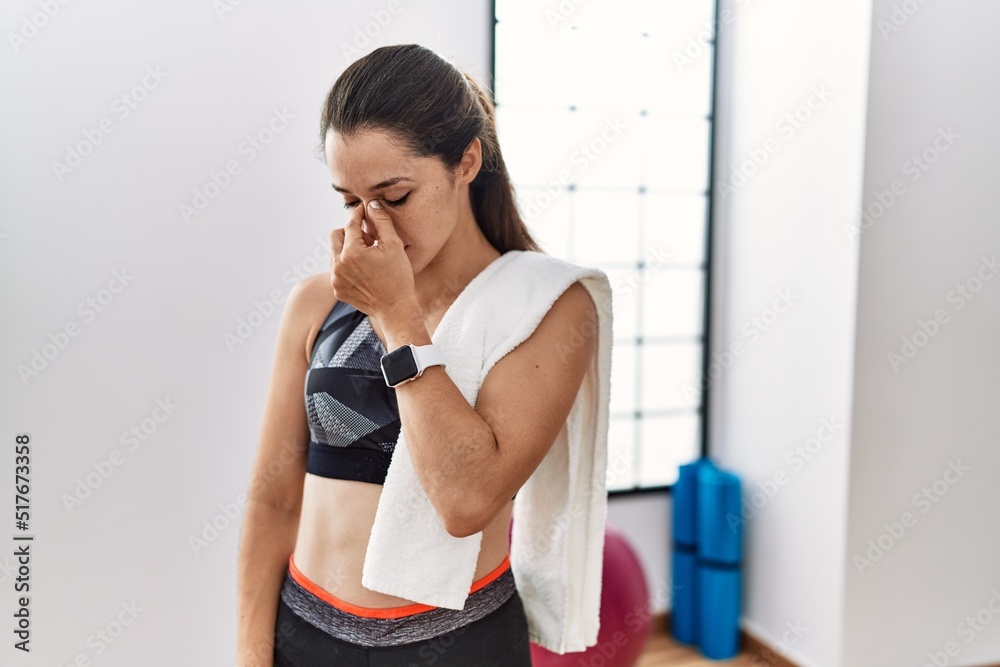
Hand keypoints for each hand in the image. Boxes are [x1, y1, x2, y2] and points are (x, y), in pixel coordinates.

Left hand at [329, 199, 416, 322]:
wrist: (396, 309)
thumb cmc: (398, 277)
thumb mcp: (394, 245)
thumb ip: (381, 221)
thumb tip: (372, 204)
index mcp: (351, 252)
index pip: (350, 224)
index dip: (358, 214)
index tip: (363, 210)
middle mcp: (338, 265)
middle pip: (335, 236)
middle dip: (349, 232)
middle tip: (368, 238)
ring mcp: (335, 279)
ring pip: (335, 253)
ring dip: (348, 249)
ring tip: (368, 256)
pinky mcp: (337, 290)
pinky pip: (337, 269)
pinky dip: (347, 265)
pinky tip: (365, 270)